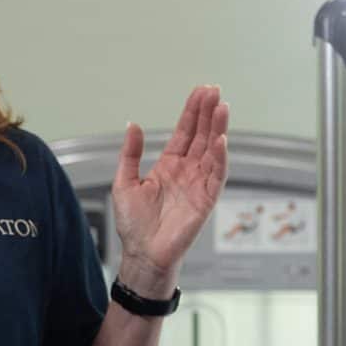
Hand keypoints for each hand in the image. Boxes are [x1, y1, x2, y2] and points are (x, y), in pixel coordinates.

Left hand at [111, 85, 231, 291]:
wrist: (142, 254)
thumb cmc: (134, 225)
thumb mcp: (124, 182)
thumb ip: (130, 153)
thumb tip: (133, 125)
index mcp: (169, 165)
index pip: (185, 132)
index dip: (192, 111)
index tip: (201, 91)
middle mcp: (187, 172)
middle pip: (202, 136)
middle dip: (208, 113)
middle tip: (214, 91)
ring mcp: (198, 185)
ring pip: (212, 151)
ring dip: (218, 129)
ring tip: (222, 107)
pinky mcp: (206, 200)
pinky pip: (216, 175)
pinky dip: (220, 158)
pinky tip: (221, 140)